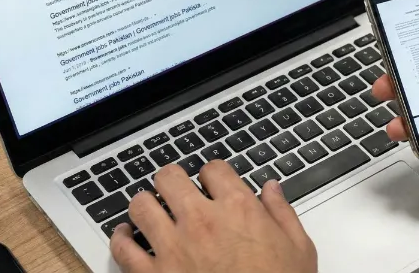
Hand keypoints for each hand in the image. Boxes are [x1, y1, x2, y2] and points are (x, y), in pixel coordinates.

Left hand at [110, 161, 316, 272]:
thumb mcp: (298, 249)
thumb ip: (282, 213)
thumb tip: (272, 189)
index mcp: (238, 209)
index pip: (213, 169)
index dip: (212, 174)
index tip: (212, 183)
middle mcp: (202, 221)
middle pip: (169, 178)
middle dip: (171, 180)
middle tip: (175, 189)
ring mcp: (174, 247)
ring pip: (141, 205)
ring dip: (145, 204)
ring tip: (150, 208)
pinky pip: (123, 249)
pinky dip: (120, 238)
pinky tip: (125, 235)